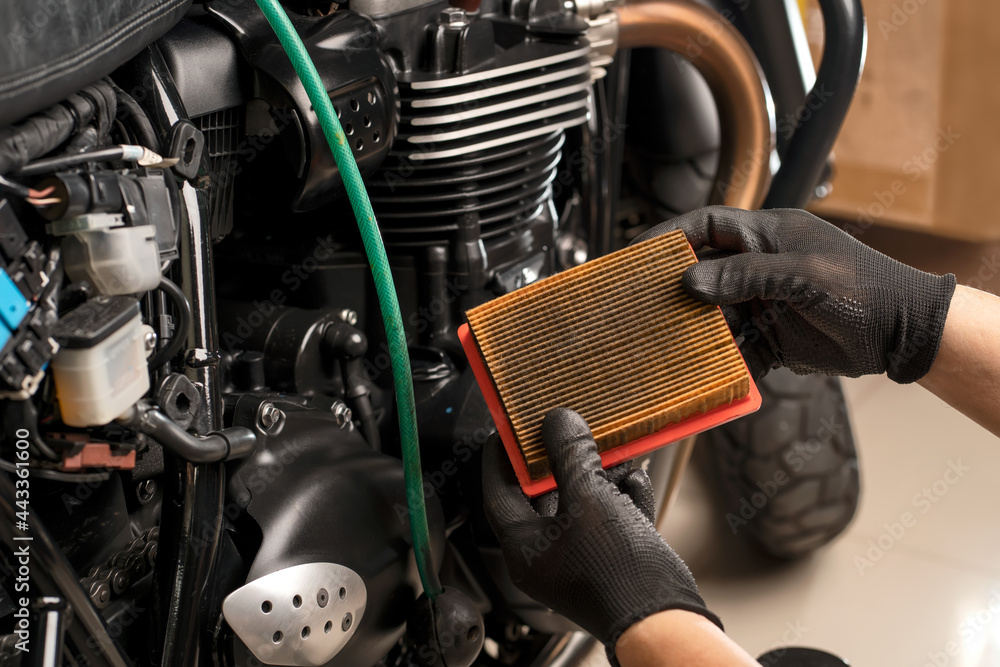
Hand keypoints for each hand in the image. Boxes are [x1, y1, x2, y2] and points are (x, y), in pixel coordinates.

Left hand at [481, 408, 720, 662]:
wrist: (665, 620)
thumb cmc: (617, 572)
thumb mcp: (589, 499)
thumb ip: (570, 455)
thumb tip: (558, 420)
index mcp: (524, 549)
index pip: (499, 493)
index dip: (503, 458)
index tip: (509, 429)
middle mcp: (548, 556)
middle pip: (545, 494)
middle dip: (563, 460)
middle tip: (566, 430)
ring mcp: (581, 559)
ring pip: (582, 502)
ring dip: (598, 474)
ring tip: (611, 450)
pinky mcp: (612, 559)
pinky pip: (610, 518)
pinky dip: (622, 496)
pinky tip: (635, 479)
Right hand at [636, 206, 955, 382]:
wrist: (903, 334)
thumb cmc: (864, 288)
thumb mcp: (803, 274)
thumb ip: (745, 275)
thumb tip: (691, 282)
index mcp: (767, 236)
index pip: (706, 226)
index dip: (670, 238)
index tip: (638, 255)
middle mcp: (759, 267)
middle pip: (702, 274)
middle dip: (675, 291)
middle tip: (643, 307)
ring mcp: (763, 302)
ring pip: (714, 315)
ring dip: (696, 331)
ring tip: (670, 344)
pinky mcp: (770, 337)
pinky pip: (735, 348)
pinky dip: (722, 361)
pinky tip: (709, 370)